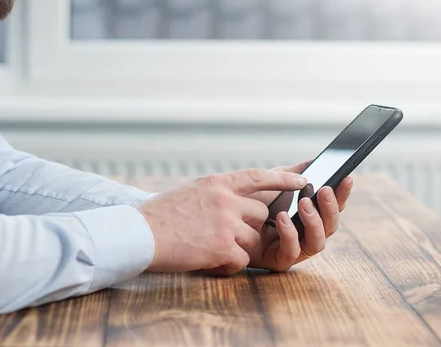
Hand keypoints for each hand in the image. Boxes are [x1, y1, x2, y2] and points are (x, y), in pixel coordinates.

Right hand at [138, 168, 307, 274]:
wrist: (138, 234)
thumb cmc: (159, 215)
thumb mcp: (190, 191)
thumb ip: (216, 193)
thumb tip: (234, 198)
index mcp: (217, 183)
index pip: (258, 176)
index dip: (282, 179)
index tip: (302, 180)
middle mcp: (225, 199)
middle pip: (261, 214)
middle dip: (251, 227)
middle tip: (229, 235)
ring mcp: (225, 222)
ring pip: (252, 238)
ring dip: (237, 248)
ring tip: (211, 250)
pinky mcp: (222, 246)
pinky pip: (241, 259)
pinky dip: (228, 265)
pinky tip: (210, 262)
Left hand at [247, 160, 352, 271]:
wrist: (223, 216)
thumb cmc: (248, 201)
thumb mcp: (272, 182)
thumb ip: (294, 173)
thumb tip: (315, 161)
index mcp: (308, 214)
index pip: (333, 206)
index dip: (342, 193)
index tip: (346, 177)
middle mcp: (305, 233)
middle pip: (331, 226)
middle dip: (330, 208)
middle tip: (324, 191)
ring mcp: (294, 248)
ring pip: (318, 243)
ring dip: (314, 222)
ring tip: (303, 204)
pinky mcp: (278, 260)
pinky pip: (292, 252)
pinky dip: (290, 234)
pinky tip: (283, 218)